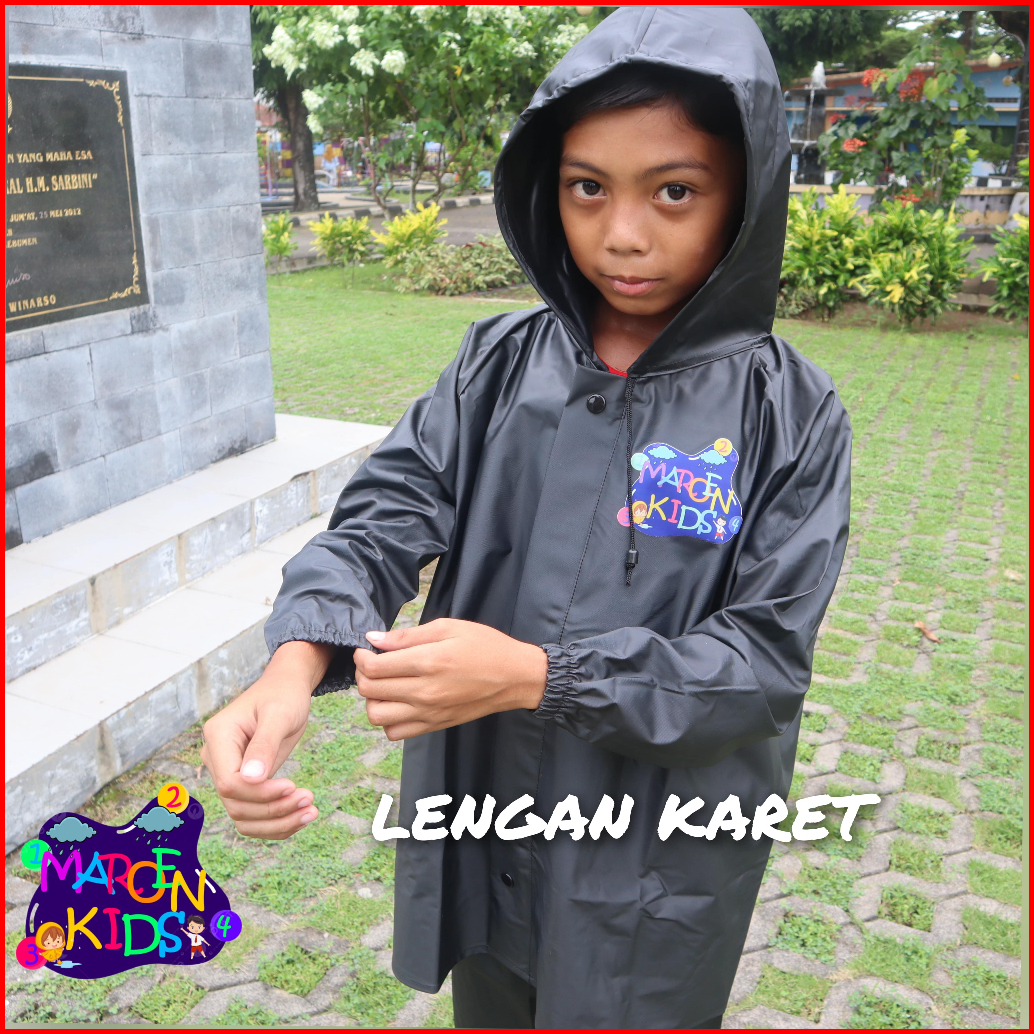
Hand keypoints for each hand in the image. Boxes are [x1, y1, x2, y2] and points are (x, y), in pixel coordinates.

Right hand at [201, 641, 332, 838]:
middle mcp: (216, 758)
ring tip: (311, 812)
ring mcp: (227, 772)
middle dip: (274, 810)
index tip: (293, 787)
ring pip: (243, 816)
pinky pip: (253, 815)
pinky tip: (301, 816)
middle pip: (236, 804)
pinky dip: (276, 823)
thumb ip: (264, 745)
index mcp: (218, 736)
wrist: (285, 689)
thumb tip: (250, 779)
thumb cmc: (283, 695)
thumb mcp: (279, 714)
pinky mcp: (243, 784)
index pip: (229, 783)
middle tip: (310, 801)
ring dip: (277, 822)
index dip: (260, 793)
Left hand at [355, 619, 546, 740]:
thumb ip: (408, 635)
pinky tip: (398, 702)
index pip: (373, 667)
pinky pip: (395, 733)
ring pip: (377, 716)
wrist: (515, 677)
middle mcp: (424, 692)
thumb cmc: (485, 646)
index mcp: (428, 662)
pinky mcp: (434, 725)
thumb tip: (374, 639)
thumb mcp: (449, 627)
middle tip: (372, 663)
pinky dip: (388, 719)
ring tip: (384, 685)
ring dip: (372, 699)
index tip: (367, 649)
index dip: (361, 657)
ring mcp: (429, 713)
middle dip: (362, 674)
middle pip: (369, 691)